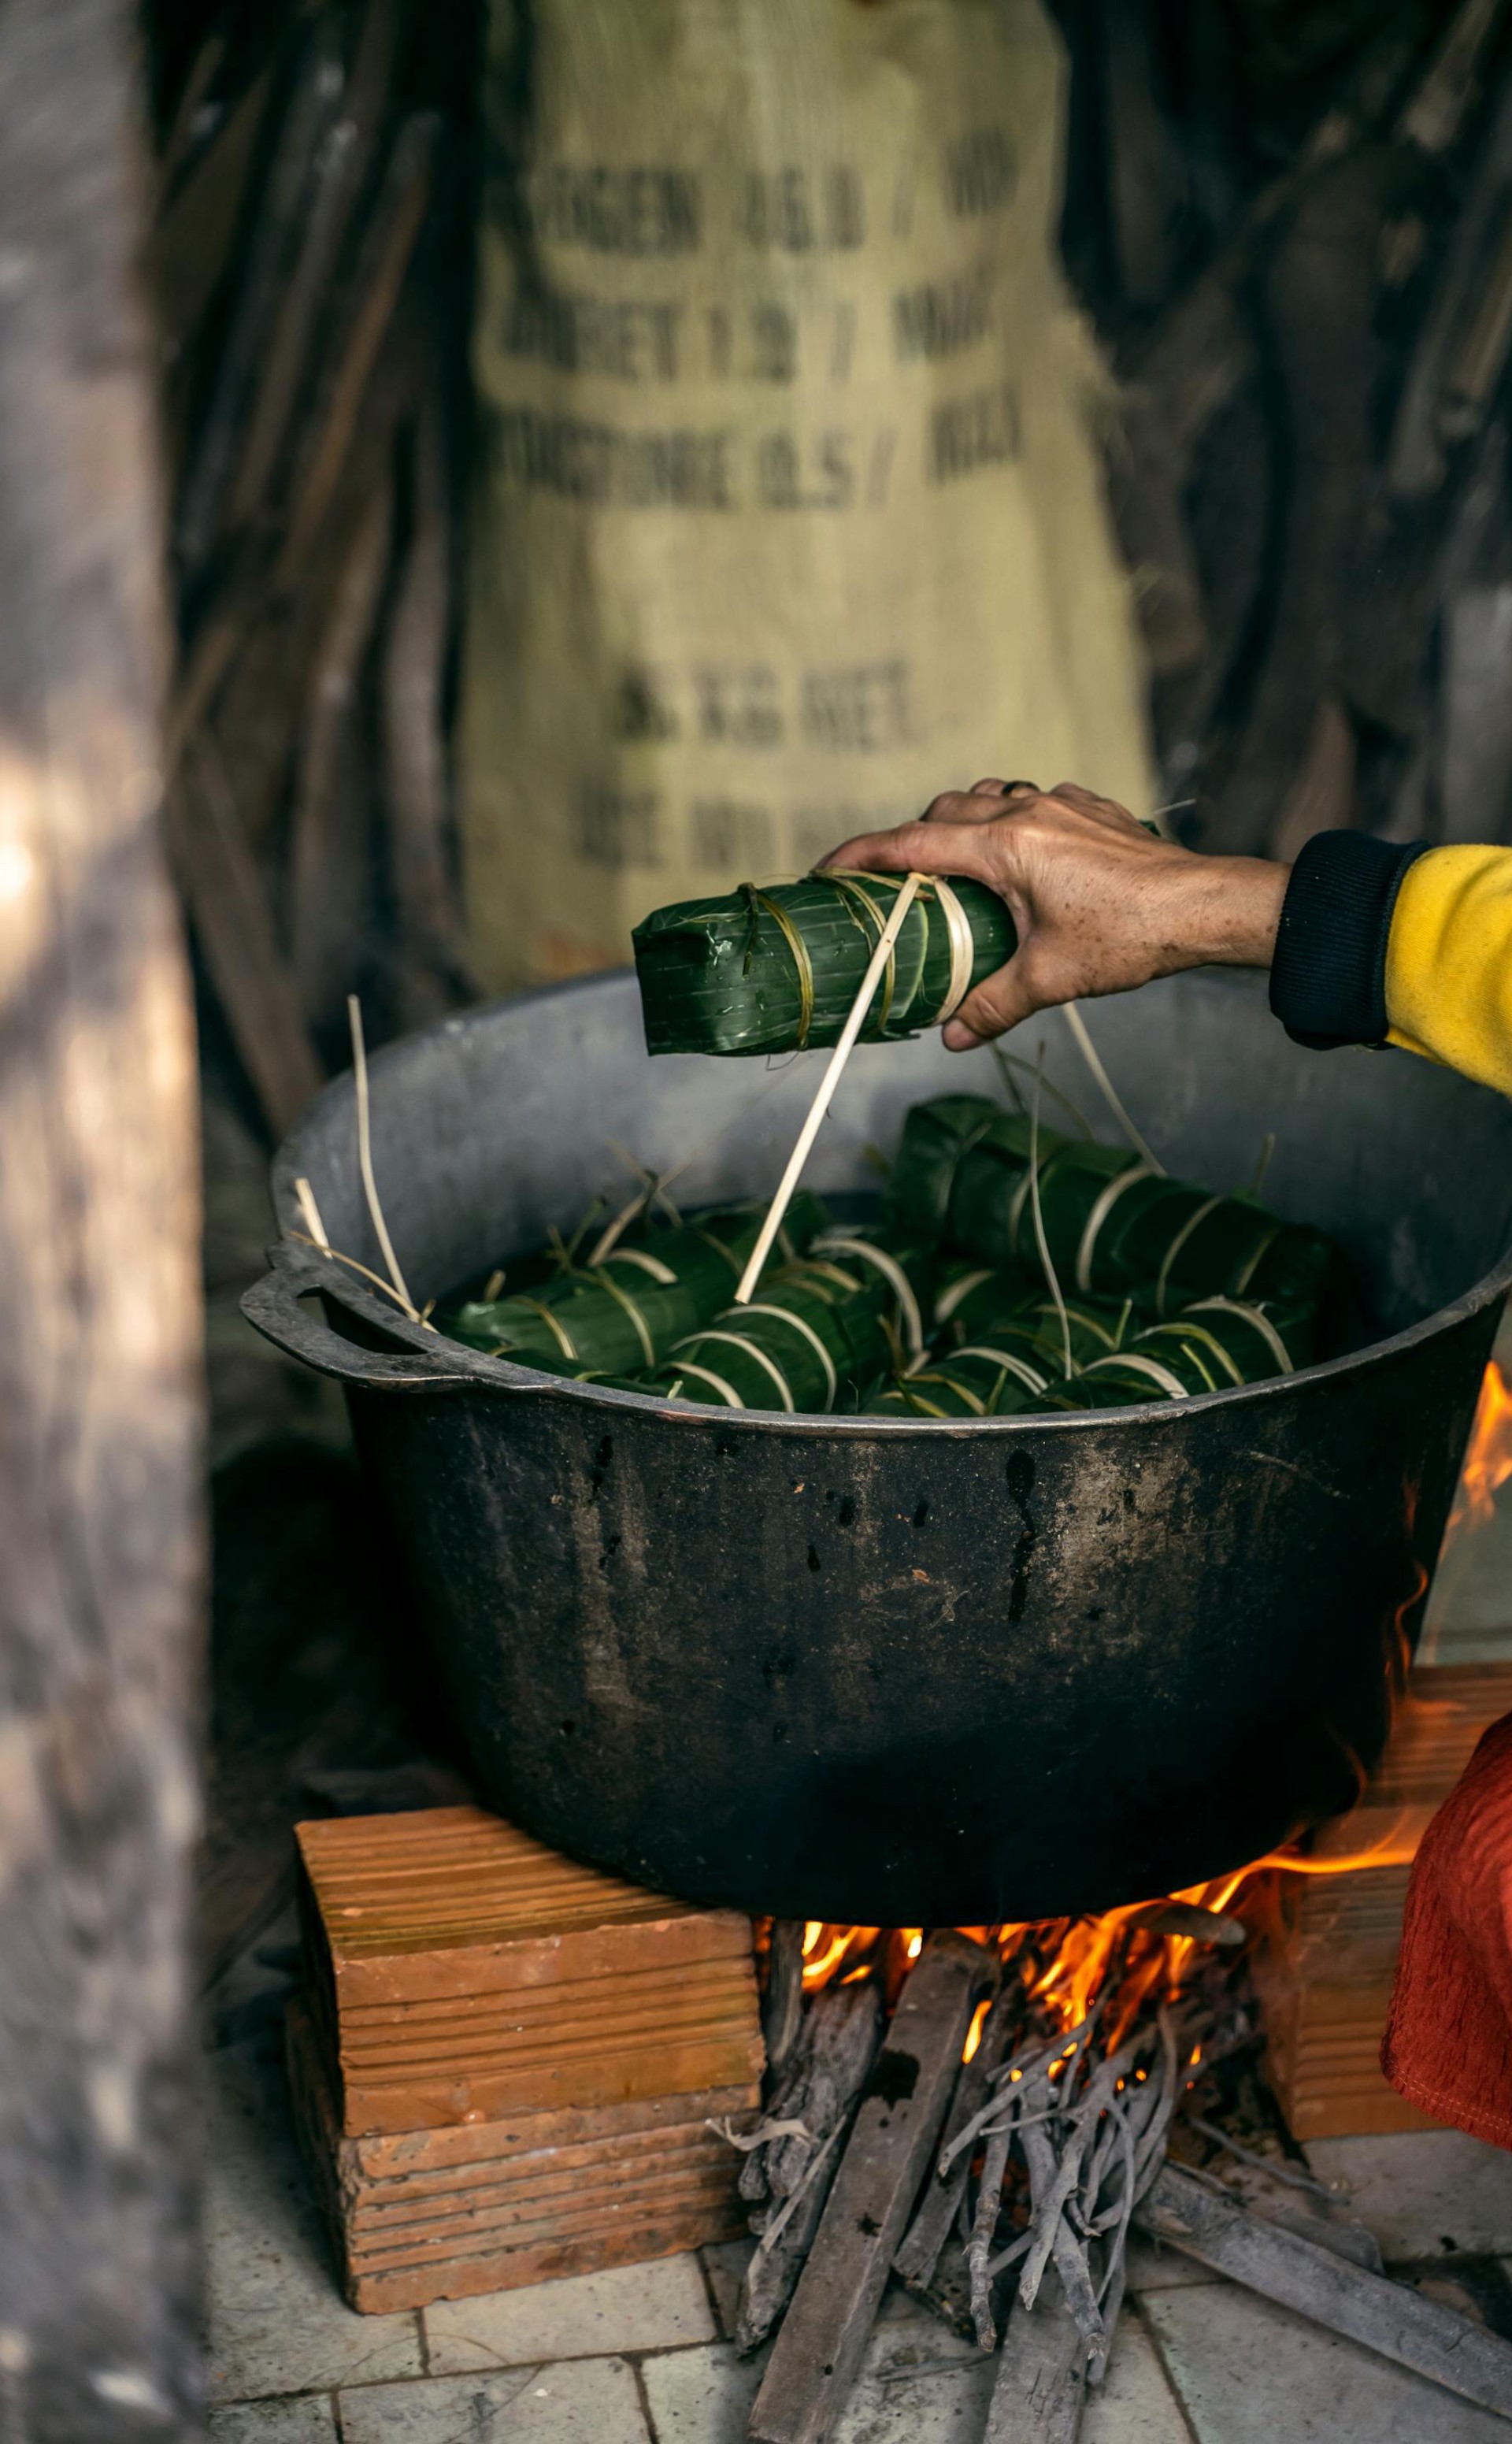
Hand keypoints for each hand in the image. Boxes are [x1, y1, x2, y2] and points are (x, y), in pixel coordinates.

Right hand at [821, 779, 1288, 1048]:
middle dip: (911, 840)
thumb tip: (951, 1036)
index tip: (828, 869)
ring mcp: (1061, 804)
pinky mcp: (1091, 810)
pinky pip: (1033, 801)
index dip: (862, 855)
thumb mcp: (1051, 978)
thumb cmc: (1129, 936)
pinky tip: (1021, 858)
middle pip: (944, 811)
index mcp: (1005, 847)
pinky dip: (1010, 822)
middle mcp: (1027, 813)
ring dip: (961, 822)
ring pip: (988, 797)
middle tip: (896, 882)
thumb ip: (992, 1005)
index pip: (912, 843)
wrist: (1203, 905)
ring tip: (954, 866)